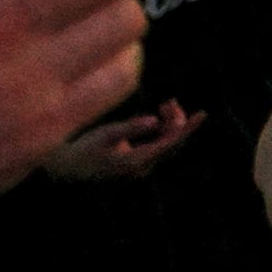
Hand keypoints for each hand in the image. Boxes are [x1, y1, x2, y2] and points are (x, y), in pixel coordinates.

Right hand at [42, 99, 203, 181]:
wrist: (68, 169)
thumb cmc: (84, 148)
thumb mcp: (106, 134)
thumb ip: (131, 127)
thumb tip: (155, 121)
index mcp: (137, 162)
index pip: (171, 143)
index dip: (188, 128)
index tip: (202, 114)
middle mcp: (143, 168)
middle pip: (172, 144)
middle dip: (177, 121)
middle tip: (170, 101)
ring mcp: (141, 168)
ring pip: (167, 144)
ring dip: (170, 124)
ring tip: (166, 104)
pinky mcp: (137, 164)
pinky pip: (159, 146)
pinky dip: (162, 130)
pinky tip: (160, 115)